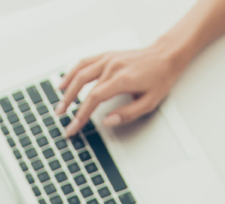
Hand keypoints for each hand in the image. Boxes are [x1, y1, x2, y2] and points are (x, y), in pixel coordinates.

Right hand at [55, 45, 184, 137]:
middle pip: (83, 86)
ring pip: (80, 73)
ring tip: (59, 102)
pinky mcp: (107, 55)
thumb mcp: (149, 103)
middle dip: (69, 104)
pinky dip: (72, 72)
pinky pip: (85, 62)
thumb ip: (127, 114)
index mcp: (122, 79)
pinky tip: (65, 82)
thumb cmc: (159, 79)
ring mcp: (108, 59)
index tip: (73, 127)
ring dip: (67, 88)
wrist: (165, 56)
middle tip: (61, 118)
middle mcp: (112, 66)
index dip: (81, 115)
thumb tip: (107, 121)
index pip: (94, 99)